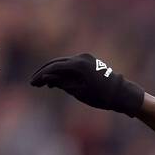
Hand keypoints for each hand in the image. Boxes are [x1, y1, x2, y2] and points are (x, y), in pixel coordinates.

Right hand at [29, 53, 144, 115]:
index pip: (54, 67)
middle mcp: (81, 58)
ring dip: (53, 73)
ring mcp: (85, 58)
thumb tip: (46, 78)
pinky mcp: (89, 62)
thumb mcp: (79, 92)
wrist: (122, 94)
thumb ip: (62, 84)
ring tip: (43, 84)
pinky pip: (72, 66)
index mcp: (78, 65)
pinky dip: (63, 73)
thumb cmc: (102, 97)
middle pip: (57, 63)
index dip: (41, 75)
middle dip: (45, 73)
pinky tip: (56, 82)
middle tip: (34, 83)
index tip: (33, 83)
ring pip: (63, 64)